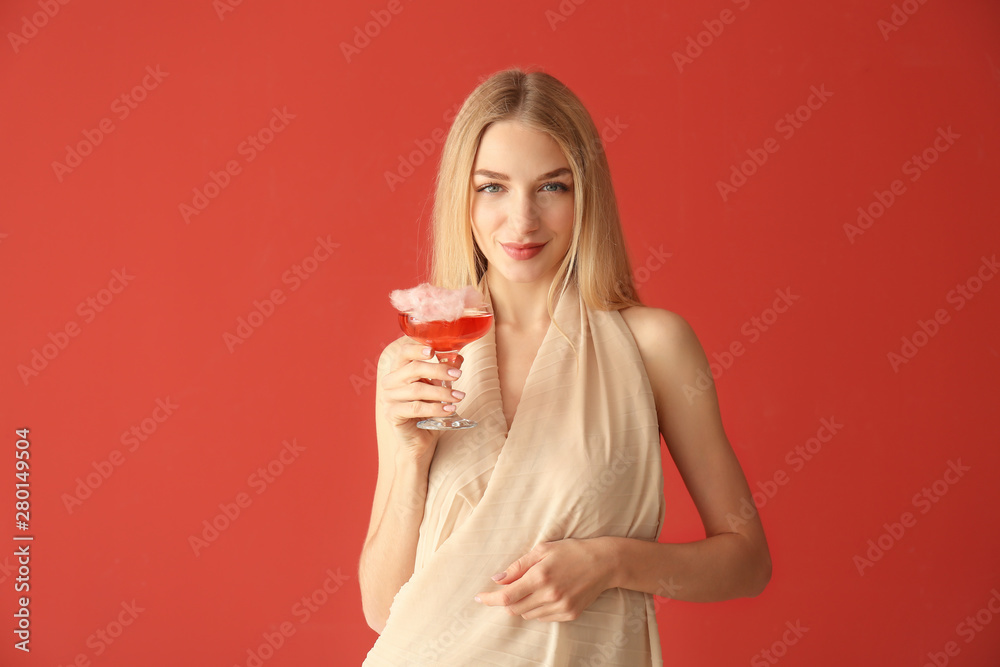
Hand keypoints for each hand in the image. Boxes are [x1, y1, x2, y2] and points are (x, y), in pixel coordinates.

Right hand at [380, 341, 464, 460]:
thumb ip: (444, 373)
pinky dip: (435, 408)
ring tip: (459, 397)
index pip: (404, 353)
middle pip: (413, 369)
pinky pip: (416, 408)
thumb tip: (457, 357)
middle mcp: (390, 382)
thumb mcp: (438, 389)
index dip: (417, 349)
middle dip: (438, 370)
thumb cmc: (428, 411)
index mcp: (399, 370)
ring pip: (417, 390)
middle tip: (457, 375)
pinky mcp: (392, 414)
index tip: (434, 350)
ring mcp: (388, 398)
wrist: (420, 440)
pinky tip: (450, 409)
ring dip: (442, 392)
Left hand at [474, 538, 616, 621]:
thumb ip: (518, 566)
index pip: (506, 596)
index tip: (479, 598)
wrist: (604, 563)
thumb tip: (497, 579)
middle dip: (506, 602)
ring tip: (532, 587)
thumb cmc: (572, 551)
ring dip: (522, 605)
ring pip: (528, 615)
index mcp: (540, 576)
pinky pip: (544, 618)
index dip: (490, 599)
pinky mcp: (570, 614)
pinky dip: (537, 609)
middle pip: (515, 609)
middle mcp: (550, 595)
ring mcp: (561, 607)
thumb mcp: (543, 549)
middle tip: (506, 590)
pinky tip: (546, 594)